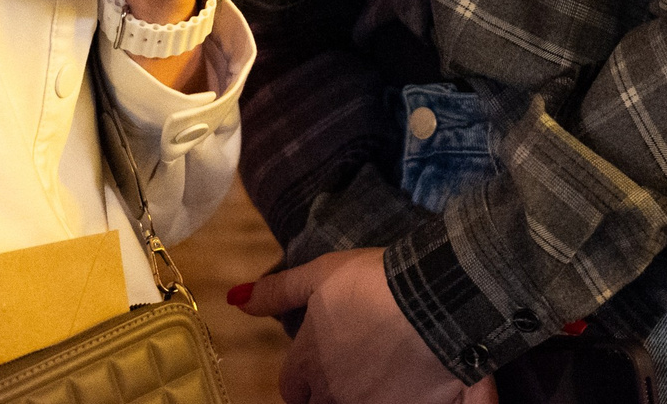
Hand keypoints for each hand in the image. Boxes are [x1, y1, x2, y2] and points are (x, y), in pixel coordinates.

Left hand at [235, 249, 496, 403]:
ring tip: (377, 376)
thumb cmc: (371, 283)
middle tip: (348, 370)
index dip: (302, 376)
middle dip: (325, 394)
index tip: (318, 361)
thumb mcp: (319, 274)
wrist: (431, 302)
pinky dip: (394, 398)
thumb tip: (234, 299)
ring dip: (358, 396)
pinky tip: (405, 383)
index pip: (290, 388)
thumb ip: (277, 291)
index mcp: (308, 362)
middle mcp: (332, 393)